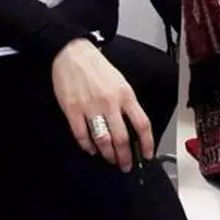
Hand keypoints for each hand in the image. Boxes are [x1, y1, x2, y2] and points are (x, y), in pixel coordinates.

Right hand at [52, 39, 152, 170]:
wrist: (73, 53)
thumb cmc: (97, 68)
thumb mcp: (121, 83)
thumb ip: (127, 105)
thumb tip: (134, 128)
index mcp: (125, 95)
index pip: (142, 124)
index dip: (147, 143)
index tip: (147, 154)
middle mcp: (110, 102)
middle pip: (122, 138)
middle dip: (125, 156)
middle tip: (125, 165)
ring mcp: (90, 107)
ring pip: (102, 140)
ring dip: (108, 154)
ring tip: (110, 159)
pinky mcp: (72, 110)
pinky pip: (81, 135)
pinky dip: (87, 146)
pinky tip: (91, 149)